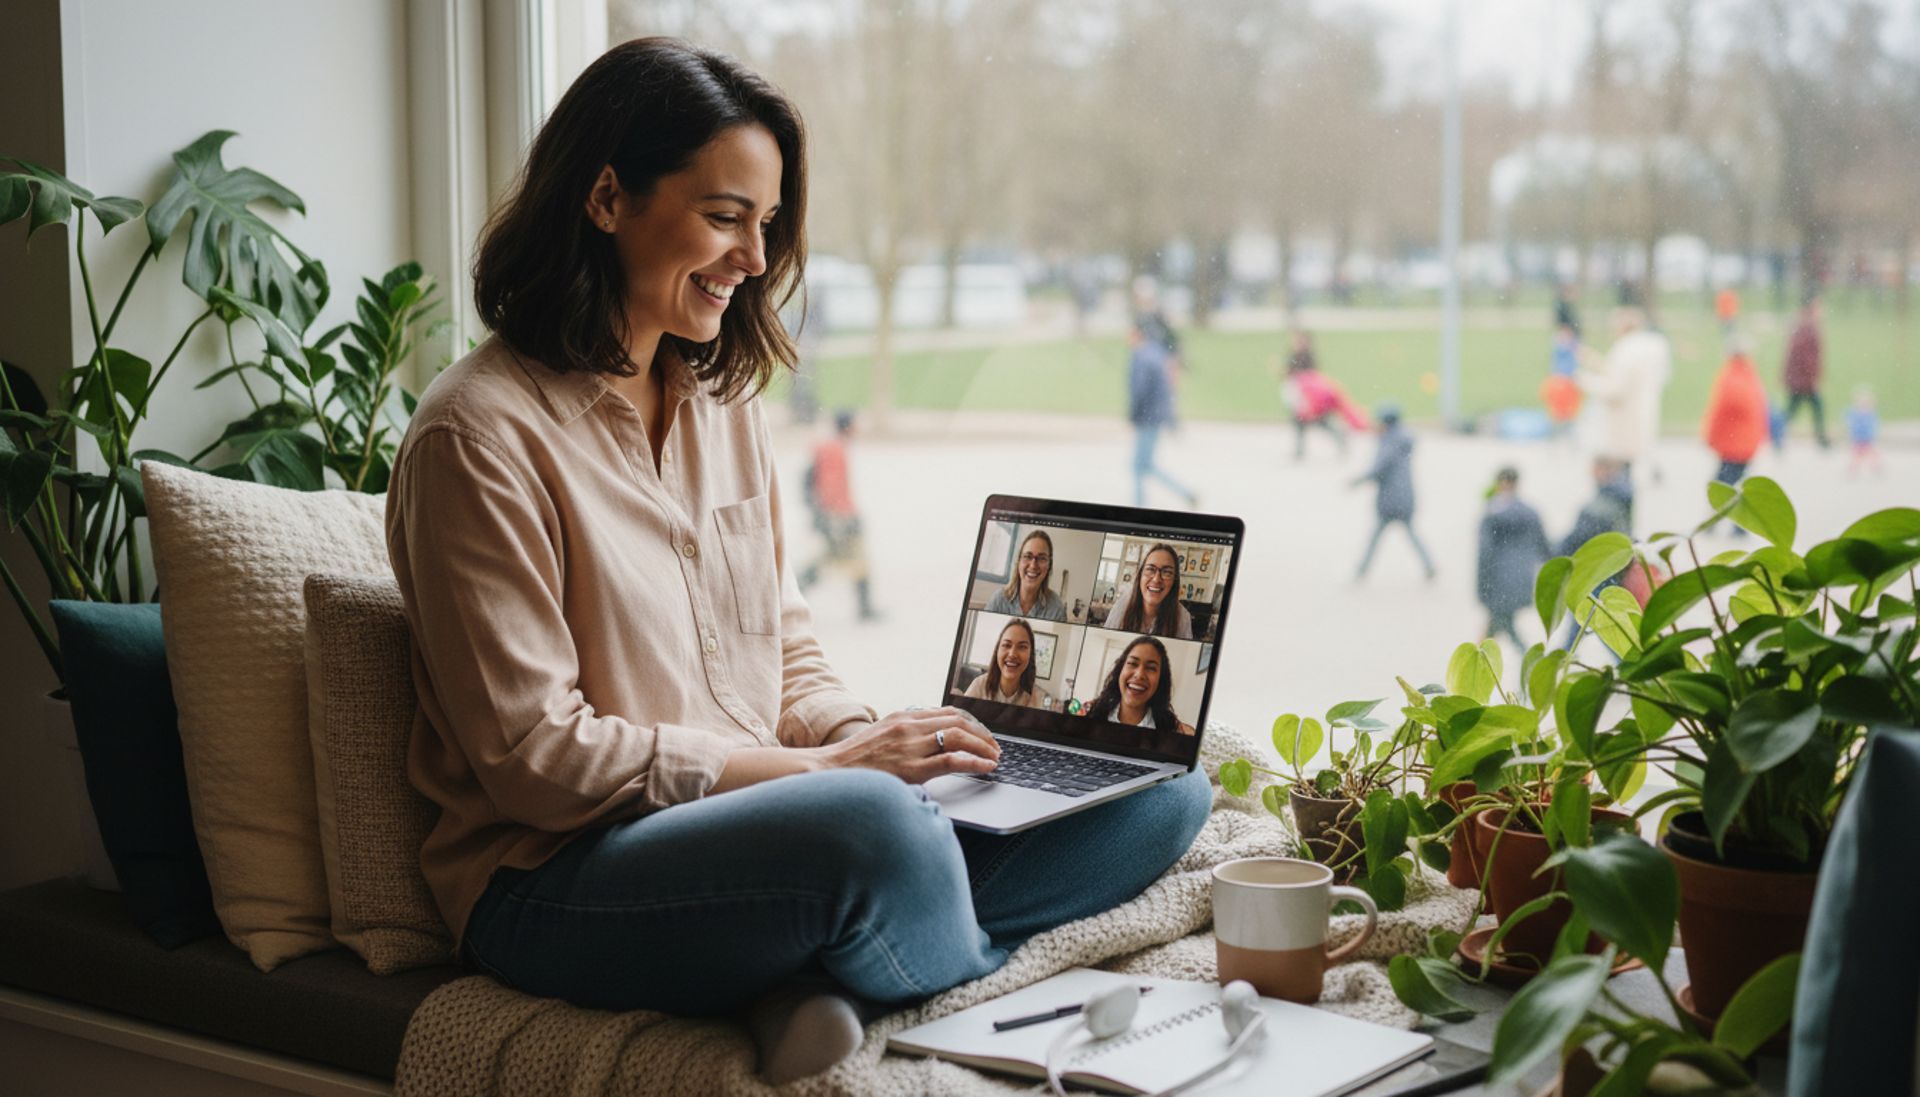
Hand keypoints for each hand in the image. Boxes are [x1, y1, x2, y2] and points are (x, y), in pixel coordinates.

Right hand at [820, 707, 998, 783]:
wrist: (826, 774)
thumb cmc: (850, 764)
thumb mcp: (878, 739)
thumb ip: (902, 737)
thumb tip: (925, 744)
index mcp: (901, 717)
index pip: (945, 712)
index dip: (970, 721)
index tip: (981, 731)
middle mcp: (907, 726)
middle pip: (957, 720)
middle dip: (981, 732)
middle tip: (994, 745)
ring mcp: (909, 746)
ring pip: (959, 735)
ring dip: (983, 745)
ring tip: (995, 756)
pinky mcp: (911, 768)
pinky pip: (952, 760)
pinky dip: (975, 761)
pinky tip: (987, 767)